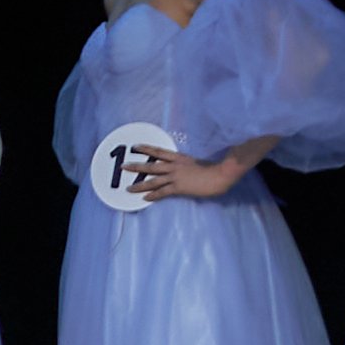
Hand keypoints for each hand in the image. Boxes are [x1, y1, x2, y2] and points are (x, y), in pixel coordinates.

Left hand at [138, 141, 257, 201]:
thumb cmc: (214, 169)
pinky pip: (163, 192)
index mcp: (180, 158)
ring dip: (140, 184)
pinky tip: (145, 198)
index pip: (159, 152)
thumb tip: (186, 171)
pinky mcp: (179, 187)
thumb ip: (189, 166)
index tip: (135, 146)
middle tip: (123, 166)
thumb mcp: (198, 163)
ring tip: (128, 187)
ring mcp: (176, 176)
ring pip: (153, 180)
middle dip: (136, 166)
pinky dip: (153, 195)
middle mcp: (175, 165)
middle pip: (151, 165)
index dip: (146, 149)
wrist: (221, 174)